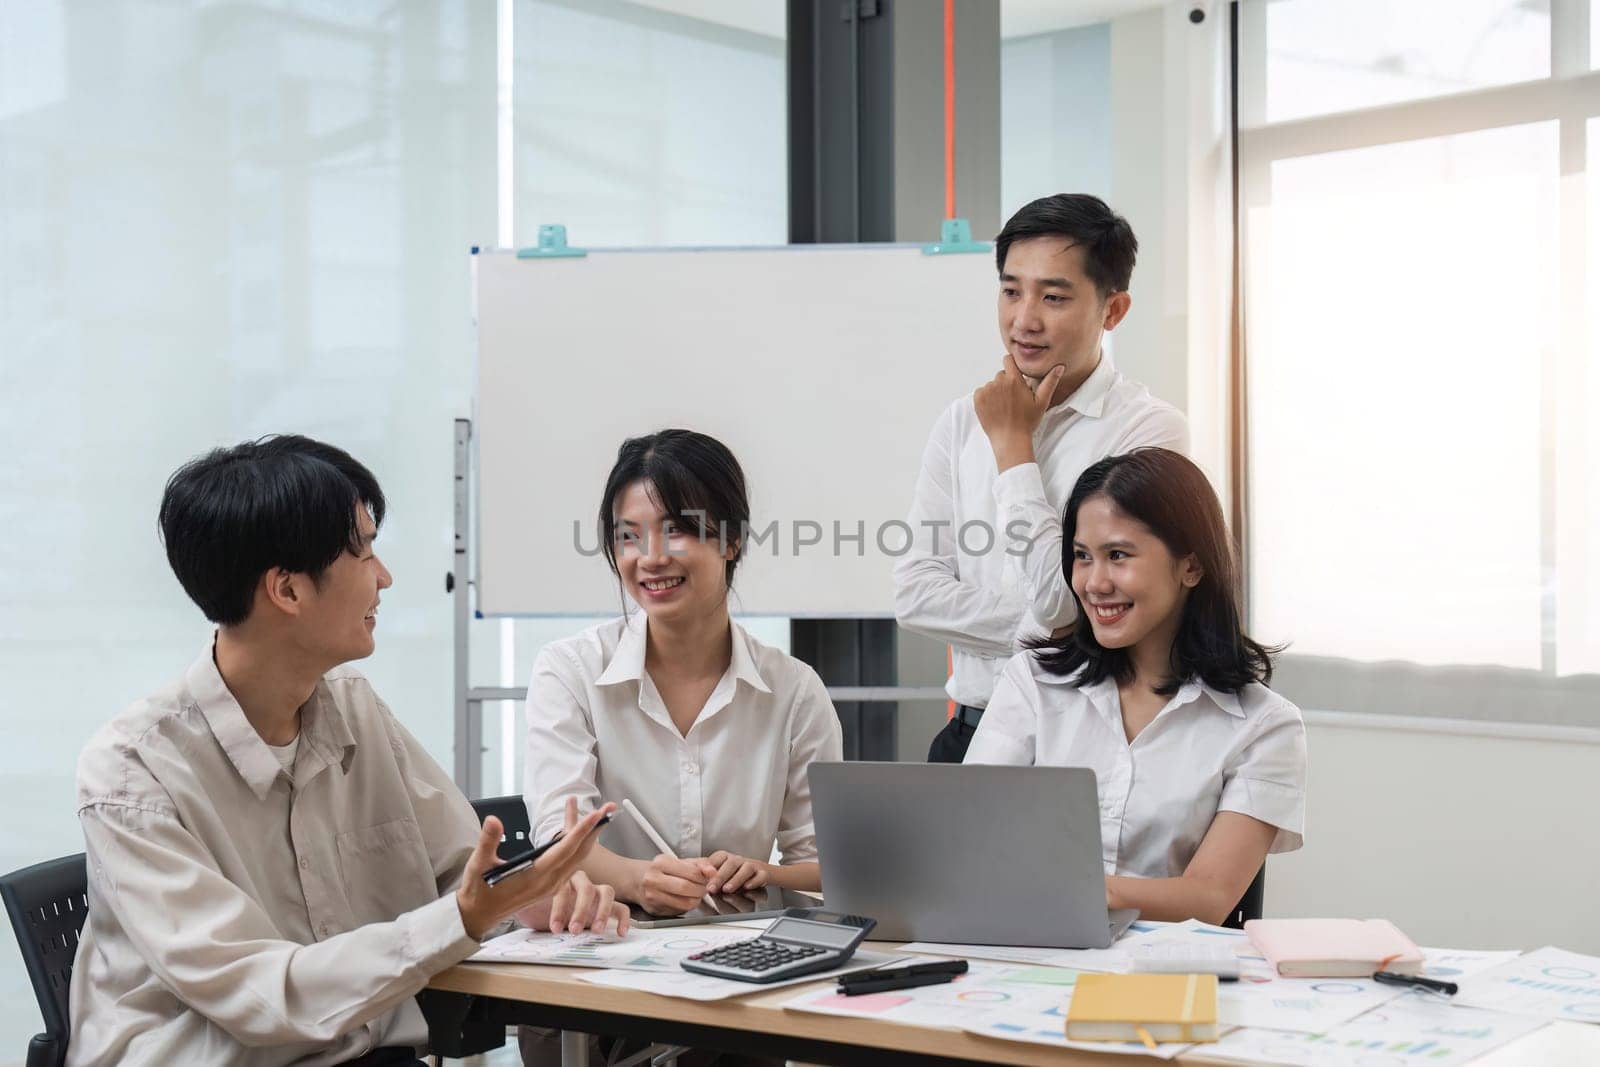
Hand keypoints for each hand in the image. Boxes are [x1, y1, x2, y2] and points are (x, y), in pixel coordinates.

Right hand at [456, 797, 612, 939]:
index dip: (581, 831)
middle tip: (610, 809)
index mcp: (534, 876)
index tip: (596, 815)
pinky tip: (583, 834)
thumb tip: (494, 820)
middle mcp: (548, 882)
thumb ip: (488, 841)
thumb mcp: (478, 865)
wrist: (477, 916)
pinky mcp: (550, 886)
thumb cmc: (478, 891)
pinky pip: (571, 864)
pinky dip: (580, 846)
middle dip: (596, 830)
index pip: (564, 849)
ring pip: (578, 859)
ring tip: (602, 817)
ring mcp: (551, 885)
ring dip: (591, 837)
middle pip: (579, 853)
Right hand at [635, 854, 716, 915]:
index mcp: (661, 863)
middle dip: (701, 890)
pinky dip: (686, 907)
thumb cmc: (660, 870)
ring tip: (696, 894)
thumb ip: (698, 864)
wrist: (636, 880)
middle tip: (704, 888)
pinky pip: (678, 911)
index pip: (692, 872)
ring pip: (684, 903)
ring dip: (696, 900)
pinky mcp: (654, 909)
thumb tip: (712, 871)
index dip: (705, 878)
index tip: (708, 879)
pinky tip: (684, 900)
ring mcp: (652, 896)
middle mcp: (653, 879)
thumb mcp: (678, 861)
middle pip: (687, 888)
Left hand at [705, 851, 770, 894]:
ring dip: (736, 879)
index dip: (709, 867)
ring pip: (746, 869)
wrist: (760, 872)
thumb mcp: (721, 872)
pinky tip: (747, 887)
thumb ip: (708, 874)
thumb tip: (694, 876)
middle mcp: (739, 860)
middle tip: (711, 888)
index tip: (700, 878)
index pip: (717, 858)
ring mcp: (752, 866)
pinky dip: (754, 881)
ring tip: (727, 889)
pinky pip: (761, 876)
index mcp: (726, 857)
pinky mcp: (763, 874)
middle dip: (720, 876)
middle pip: (730, 863)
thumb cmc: (736, 874)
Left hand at [974, 354, 1065, 470]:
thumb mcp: (1041, 402)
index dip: (1011, 366)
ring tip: (1004, 406)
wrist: (1010, 439)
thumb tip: (1059, 367)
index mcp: (1014, 380)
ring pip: (991, 384)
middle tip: (1013, 399)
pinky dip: (986, 399)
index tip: (1015, 375)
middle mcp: (999, 382)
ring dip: (996, 391)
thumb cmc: (1027, 422)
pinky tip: (995, 409)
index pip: (1008, 360)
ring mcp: (987, 390)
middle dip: (1006, 383)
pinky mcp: (977, 399)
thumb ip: (1050, 382)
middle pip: (1001, 375)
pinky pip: (981, 392)